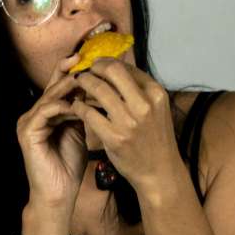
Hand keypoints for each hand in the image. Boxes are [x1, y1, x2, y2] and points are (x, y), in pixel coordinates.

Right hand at [17, 55, 90, 217]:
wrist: (58, 193)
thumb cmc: (69, 166)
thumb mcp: (80, 131)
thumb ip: (83, 111)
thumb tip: (98, 88)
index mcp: (46, 113)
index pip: (59, 86)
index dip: (72, 71)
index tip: (91, 59)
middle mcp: (34, 114)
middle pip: (52, 87)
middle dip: (70, 73)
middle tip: (86, 60)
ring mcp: (28, 122)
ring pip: (49, 97)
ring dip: (69, 88)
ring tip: (86, 80)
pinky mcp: (27, 132)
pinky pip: (45, 112)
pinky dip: (61, 107)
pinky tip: (76, 105)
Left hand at [70, 59, 179, 194]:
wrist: (159, 172)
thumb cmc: (154, 138)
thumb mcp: (156, 109)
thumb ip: (138, 89)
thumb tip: (115, 68)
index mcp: (156, 93)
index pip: (126, 67)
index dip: (107, 63)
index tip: (96, 65)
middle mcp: (144, 104)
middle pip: (112, 71)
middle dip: (94, 68)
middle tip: (84, 72)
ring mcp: (129, 121)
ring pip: (98, 89)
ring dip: (83, 83)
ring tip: (77, 85)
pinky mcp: (114, 137)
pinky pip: (89, 113)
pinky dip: (79, 106)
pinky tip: (76, 107)